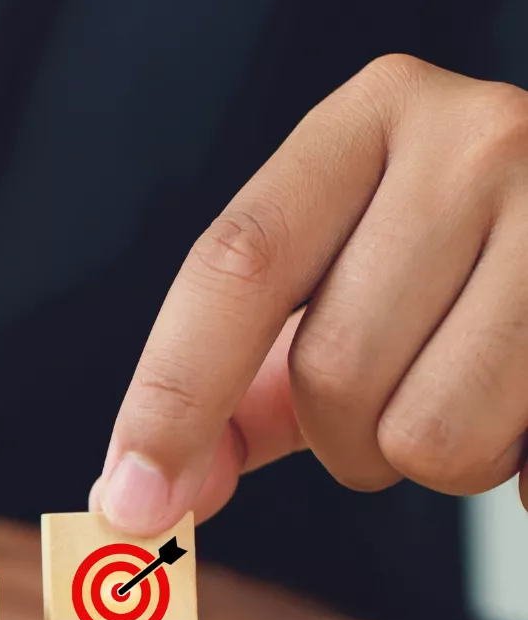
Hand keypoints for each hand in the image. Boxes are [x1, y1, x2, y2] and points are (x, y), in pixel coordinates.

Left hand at [95, 55, 527, 533]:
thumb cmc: (451, 261)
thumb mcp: (333, 280)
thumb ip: (231, 383)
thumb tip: (138, 497)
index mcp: (368, 120)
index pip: (235, 266)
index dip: (171, 396)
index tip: (130, 500)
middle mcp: (472, 142)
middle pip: (333, 372)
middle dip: (341, 438)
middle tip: (389, 405)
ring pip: (429, 436)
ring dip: (430, 460)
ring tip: (474, 393)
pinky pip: (523, 466)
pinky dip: (513, 468)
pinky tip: (525, 400)